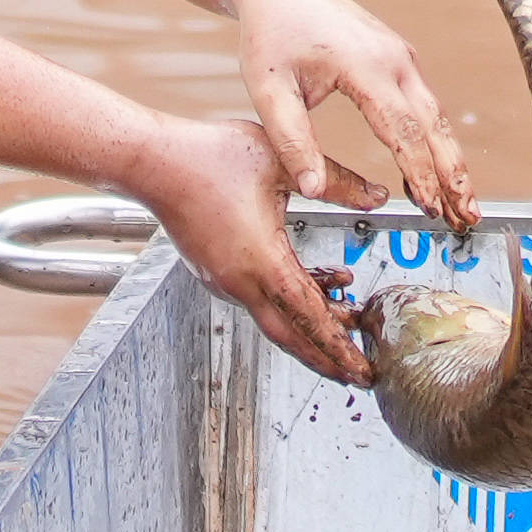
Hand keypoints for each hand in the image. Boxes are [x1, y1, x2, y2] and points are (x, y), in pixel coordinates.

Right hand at [124, 117, 372, 386]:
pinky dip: (291, 300)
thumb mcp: (283, 163)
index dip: (341, 349)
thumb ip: (336, 183)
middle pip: (292, 336)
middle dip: (329, 358)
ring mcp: (225, 279)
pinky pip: (259, 297)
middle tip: (360, 373)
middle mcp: (241, 281)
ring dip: (313, 323)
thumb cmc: (211, 158)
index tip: (364, 371)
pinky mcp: (215, 270)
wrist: (152, 161)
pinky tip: (319, 281)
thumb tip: (379, 197)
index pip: (310, 321)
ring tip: (350, 316)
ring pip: (276, 316)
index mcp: (263, 263)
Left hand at [235, 0, 477, 231]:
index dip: (420, 172)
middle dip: (453, 174)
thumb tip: (314, 189)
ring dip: (451, 161)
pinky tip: (435, 173)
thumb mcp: (268, 90)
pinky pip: (425, 106)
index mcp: (365, 65)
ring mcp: (402, 57)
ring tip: (462, 206)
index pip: (403, 128)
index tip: (428, 208)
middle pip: (435, 125)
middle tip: (467, 217)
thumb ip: (291, 140)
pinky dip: (435, 141)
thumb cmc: (271, 34)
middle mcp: (395, 59)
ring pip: (437, 117)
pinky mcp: (399, 60)